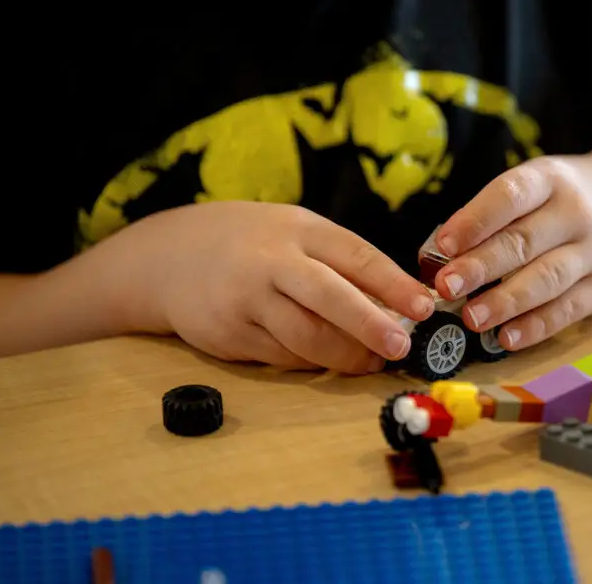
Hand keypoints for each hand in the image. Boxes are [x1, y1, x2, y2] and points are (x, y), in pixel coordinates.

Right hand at [120, 201, 433, 372]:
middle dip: (369, 324)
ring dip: (344, 355)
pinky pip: (280, 356)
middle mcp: (271, 261)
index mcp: (298, 229)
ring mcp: (246, 299)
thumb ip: (339, 263)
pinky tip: (326, 361)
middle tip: (401, 346)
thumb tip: (398, 303)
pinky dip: (310, 362)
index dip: (393, 284)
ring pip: (305, 336)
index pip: (355, 255)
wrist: (166, 256)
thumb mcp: (294, 233)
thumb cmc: (250, 243)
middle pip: (328, 296)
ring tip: (371, 362)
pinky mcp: (228, 334)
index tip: (425, 307)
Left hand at [430, 154, 591, 350]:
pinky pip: (567, 310)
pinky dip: (535, 327)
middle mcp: (577, 213)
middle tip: (446, 287)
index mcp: (550, 179)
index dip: (475, 221)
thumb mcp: (535, 187)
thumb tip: (439, 257)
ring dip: (505, 302)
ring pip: (547, 279)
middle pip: (525, 241)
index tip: (443, 246)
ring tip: (471, 318)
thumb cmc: (561, 200)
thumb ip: (492, 216)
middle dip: (482, 266)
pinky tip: (505, 338)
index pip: (510, 196)